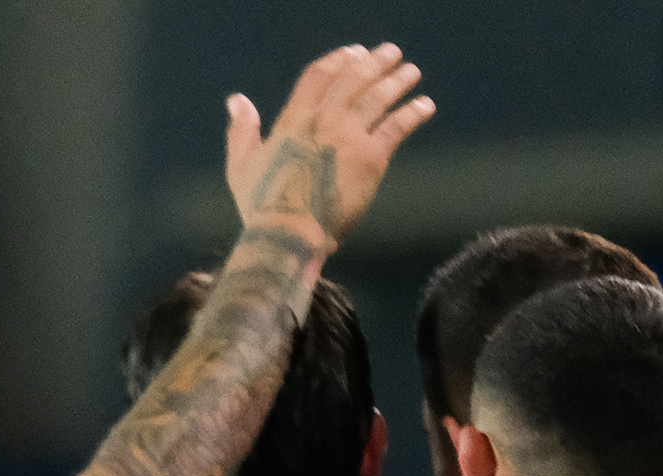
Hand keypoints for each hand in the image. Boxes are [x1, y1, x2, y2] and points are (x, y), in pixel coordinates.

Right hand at [224, 43, 434, 253]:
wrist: (290, 234)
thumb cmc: (262, 208)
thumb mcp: (241, 165)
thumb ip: (242, 130)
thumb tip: (237, 100)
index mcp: (294, 120)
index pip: (319, 76)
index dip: (338, 61)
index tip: (353, 53)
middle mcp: (324, 120)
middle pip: (353, 79)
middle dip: (373, 63)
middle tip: (390, 53)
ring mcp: (349, 137)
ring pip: (378, 98)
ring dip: (397, 81)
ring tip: (411, 71)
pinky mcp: (372, 158)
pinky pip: (397, 127)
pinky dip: (413, 113)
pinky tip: (426, 105)